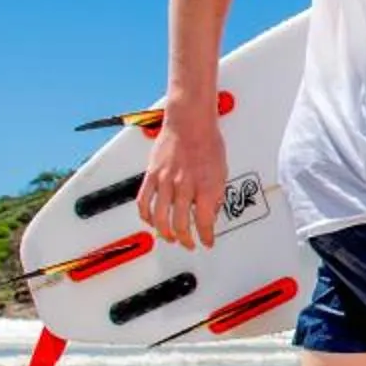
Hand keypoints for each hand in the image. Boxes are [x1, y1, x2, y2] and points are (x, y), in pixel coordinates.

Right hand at [137, 105, 230, 249]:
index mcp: (206, 186)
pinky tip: (150, 220)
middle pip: (180, 224)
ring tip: (169, 237)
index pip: (204, 222)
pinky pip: (144, 201)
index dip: (206, 237)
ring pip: (160, 217)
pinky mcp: (152, 174)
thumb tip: (212, 212)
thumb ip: (216, 195)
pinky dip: (146, 215)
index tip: (207, 242)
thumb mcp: (222, 171)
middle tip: (187, 243)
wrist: (190, 121)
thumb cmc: (207, 141)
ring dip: (165, 232)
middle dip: (185, 239)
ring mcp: (166, 180)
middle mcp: (185, 185)